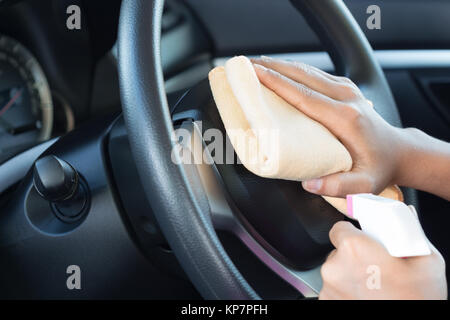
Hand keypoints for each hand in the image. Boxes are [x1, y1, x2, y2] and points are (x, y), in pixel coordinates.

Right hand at [251, 56, 405, 197]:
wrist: (397, 151)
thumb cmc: (377, 167)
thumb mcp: (363, 185)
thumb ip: (339, 186)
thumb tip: (309, 185)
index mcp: (345, 118)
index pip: (303, 95)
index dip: (276, 83)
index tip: (254, 74)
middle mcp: (345, 97)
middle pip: (301, 76)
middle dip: (270, 67)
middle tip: (244, 64)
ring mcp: (345, 89)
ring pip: (306, 70)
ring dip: (278, 65)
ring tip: (254, 64)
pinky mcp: (344, 88)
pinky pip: (313, 74)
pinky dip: (291, 70)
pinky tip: (277, 70)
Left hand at [320, 221, 446, 299]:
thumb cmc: (417, 300)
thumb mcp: (426, 261)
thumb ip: (411, 233)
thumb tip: (406, 217)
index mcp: (354, 248)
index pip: (338, 228)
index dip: (352, 233)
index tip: (362, 240)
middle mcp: (335, 267)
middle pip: (338, 252)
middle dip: (353, 257)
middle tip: (375, 268)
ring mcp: (329, 288)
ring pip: (336, 273)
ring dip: (349, 276)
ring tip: (373, 287)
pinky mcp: (327, 303)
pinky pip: (334, 291)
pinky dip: (346, 293)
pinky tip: (365, 297)